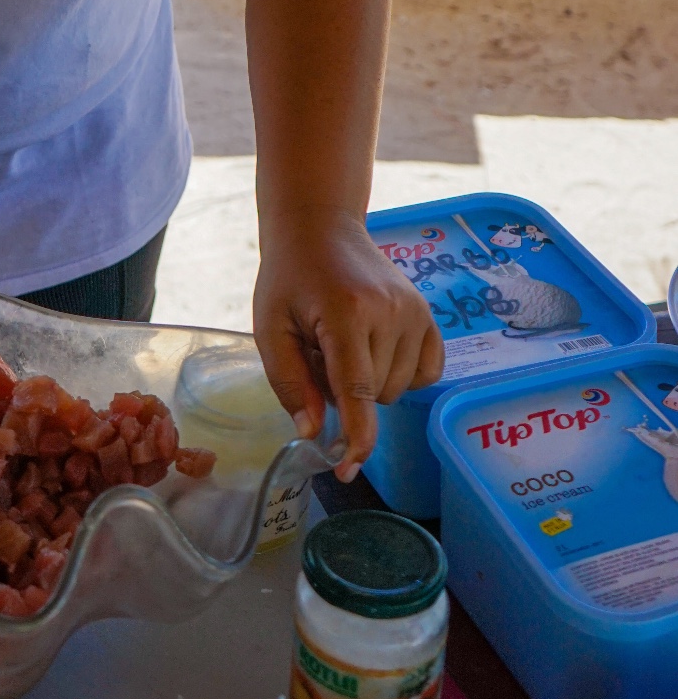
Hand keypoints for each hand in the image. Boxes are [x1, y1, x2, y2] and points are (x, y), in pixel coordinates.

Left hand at [253, 212, 442, 482]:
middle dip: (346, 392)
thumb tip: (314, 433)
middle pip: (375, 394)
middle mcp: (390, 311)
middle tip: (320, 354)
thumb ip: (290, 382)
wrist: (320, 227)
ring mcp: (415, 311)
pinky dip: (402, 375)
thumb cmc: (289, 278)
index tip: (347, 470)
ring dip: (371, 383)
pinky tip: (377, 351)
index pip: (358, 390)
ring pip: (399, 388)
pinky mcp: (428, 313)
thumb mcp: (270, 327)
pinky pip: (427, 372)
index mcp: (346, 312)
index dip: (356, 437)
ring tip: (344, 344)